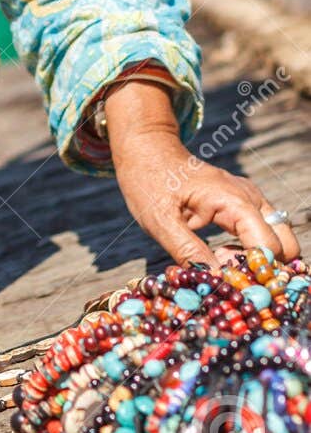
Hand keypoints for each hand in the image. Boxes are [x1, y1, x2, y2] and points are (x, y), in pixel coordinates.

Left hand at [112, 124, 300, 267]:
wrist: (146, 149)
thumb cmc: (150, 181)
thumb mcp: (160, 220)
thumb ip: (189, 252)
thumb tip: (217, 282)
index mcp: (235, 201)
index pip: (269, 248)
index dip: (254, 272)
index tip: (226, 279)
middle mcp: (251, 199)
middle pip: (285, 246)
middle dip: (264, 269)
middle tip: (227, 271)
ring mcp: (251, 200)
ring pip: (279, 241)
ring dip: (258, 261)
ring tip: (220, 259)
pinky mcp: (244, 205)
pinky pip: (264, 234)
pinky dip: (251, 251)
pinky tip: (221, 252)